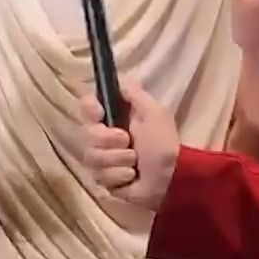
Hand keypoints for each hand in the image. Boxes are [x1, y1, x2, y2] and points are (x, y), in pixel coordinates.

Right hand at [82, 78, 179, 210]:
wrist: (172, 177)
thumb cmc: (163, 142)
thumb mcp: (154, 112)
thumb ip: (135, 94)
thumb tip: (121, 78)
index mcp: (113, 118)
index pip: (86, 106)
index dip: (89, 110)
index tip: (100, 114)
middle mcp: (102, 138)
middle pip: (87, 134)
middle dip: (109, 141)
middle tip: (128, 142)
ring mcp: (101, 160)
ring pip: (92, 158)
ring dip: (118, 160)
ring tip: (135, 164)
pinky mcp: (105, 181)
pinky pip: (100, 177)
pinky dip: (119, 176)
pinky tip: (132, 177)